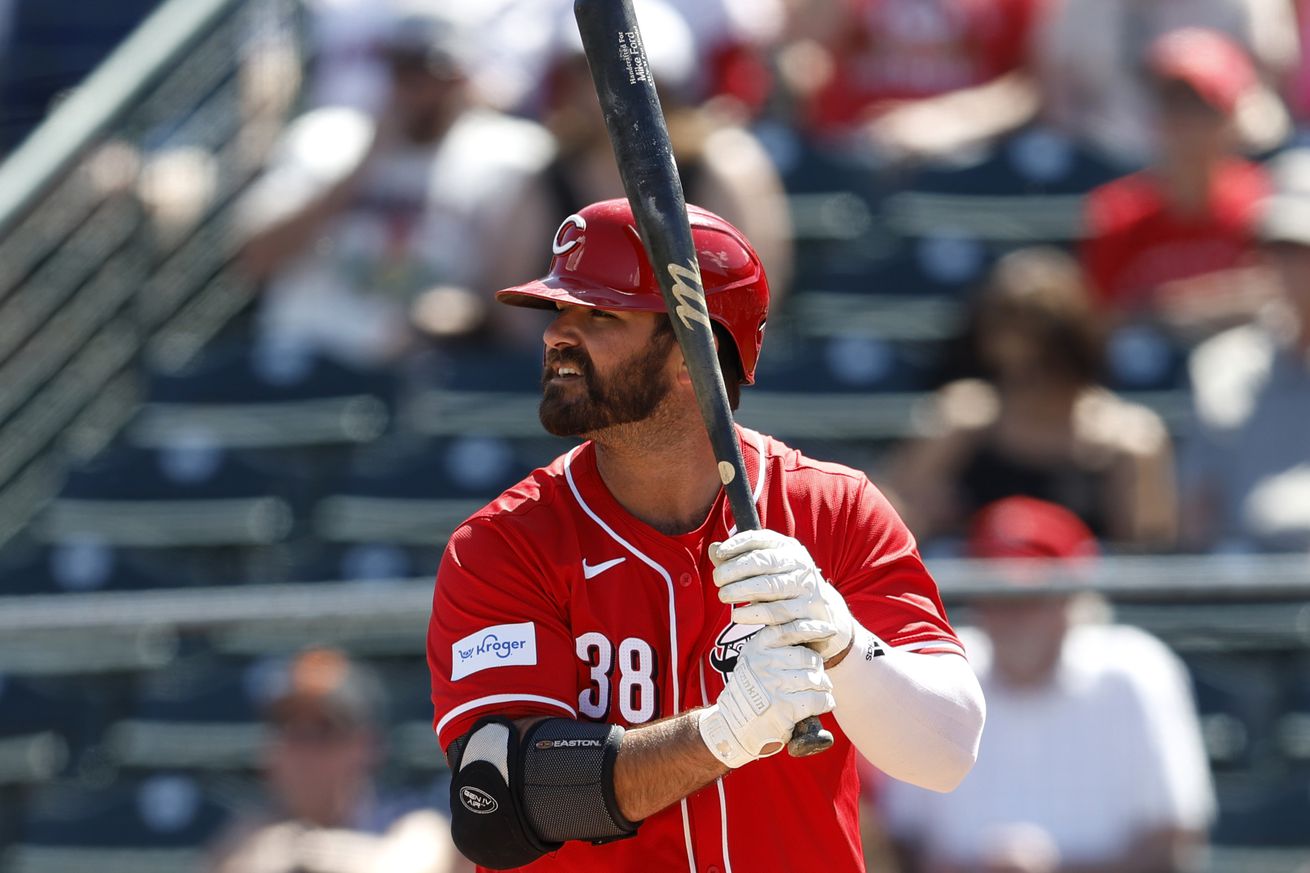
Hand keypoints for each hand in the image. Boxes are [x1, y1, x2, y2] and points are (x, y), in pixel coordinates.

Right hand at [698, 625, 834, 767]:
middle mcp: (763, 664)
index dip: (814, 628)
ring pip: (814, 679)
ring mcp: (773, 686)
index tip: (830, 630)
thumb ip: (775, 646)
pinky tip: (824, 704)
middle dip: (818, 668)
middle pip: (808, 657)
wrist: (733, 726)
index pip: (790, 630)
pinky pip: (817, 700)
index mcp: (757, 647)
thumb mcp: (754, 660)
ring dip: (824, 686)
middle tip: (818, 676)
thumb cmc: (751, 690)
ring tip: (821, 691)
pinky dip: (825, 702)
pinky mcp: (783, 709)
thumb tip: (811, 631)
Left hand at [709, 530, 853, 662]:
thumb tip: (714, 549)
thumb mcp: (765, 570)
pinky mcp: (809, 614)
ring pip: (771, 588)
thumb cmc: (785, 588)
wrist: (824, 613)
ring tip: (724, 597)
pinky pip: (779, 615)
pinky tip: (738, 616)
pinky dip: (756, 615)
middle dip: (736, 570)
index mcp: (788, 548)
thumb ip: (738, 560)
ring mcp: (807, 589)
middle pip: (764, 562)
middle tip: (717, 581)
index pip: (761, 539)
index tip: (720, 554)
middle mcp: (800, 565)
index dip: (738, 543)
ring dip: (743, 592)